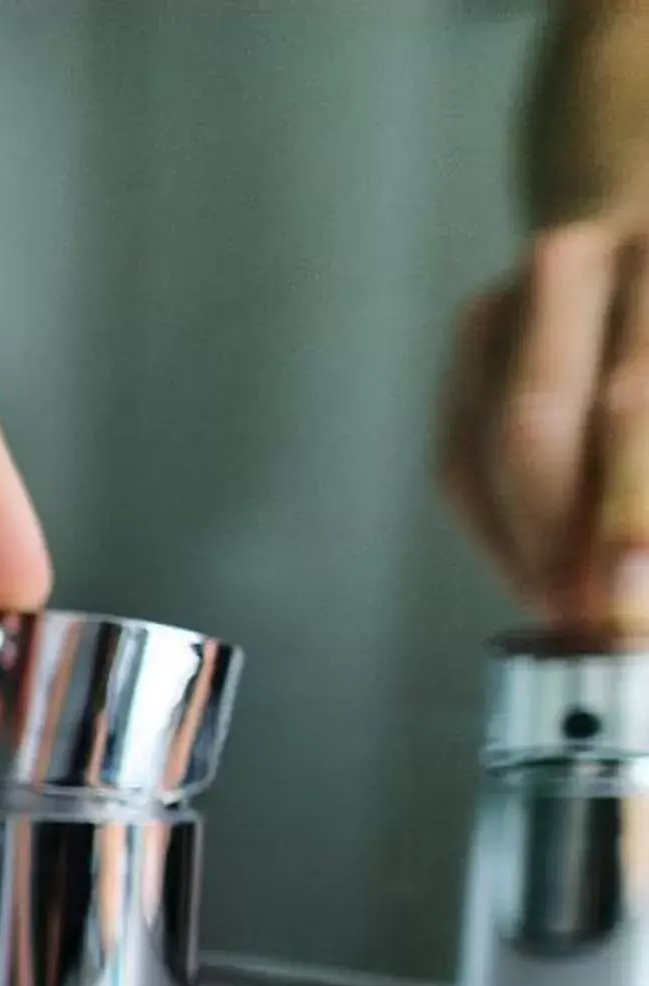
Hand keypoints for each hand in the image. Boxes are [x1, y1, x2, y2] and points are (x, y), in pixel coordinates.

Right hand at [443, 217, 648, 633]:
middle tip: (589, 618)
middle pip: (538, 417)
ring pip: (486, 443)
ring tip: (568, 612)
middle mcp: (579, 261)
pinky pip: (460, 456)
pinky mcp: (467, 341)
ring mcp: (507, 298)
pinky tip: (537, 576)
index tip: (629, 593)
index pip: (636, 399)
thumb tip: (638, 587)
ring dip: (527, 546)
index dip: (628, 508)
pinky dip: (497, 530)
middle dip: (559, 537)